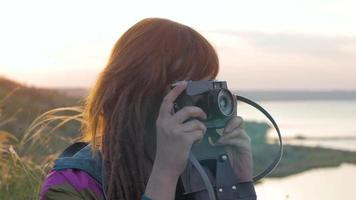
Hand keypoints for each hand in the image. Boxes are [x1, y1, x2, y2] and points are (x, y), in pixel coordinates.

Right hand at [145, 81, 206, 199]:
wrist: (165, 167)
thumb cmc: (167, 150)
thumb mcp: (165, 132)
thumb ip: (172, 121)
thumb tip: (188, 112)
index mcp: (161, 120)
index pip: (167, 102)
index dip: (176, 91)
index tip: (184, 83)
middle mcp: (167, 124)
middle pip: (187, 110)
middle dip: (198, 112)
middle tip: (203, 116)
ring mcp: (175, 131)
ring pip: (196, 123)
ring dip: (200, 129)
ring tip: (197, 135)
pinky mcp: (184, 139)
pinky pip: (198, 132)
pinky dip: (200, 137)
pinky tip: (195, 142)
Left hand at [215, 116, 252, 181]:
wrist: (234, 176)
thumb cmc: (224, 162)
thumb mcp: (217, 148)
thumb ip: (214, 139)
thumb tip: (204, 133)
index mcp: (232, 133)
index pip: (231, 119)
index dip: (224, 119)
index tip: (213, 123)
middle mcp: (239, 135)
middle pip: (238, 120)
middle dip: (229, 123)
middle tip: (220, 130)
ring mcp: (244, 140)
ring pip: (238, 129)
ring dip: (227, 133)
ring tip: (219, 140)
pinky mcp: (246, 146)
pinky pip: (240, 139)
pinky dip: (230, 140)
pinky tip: (222, 143)